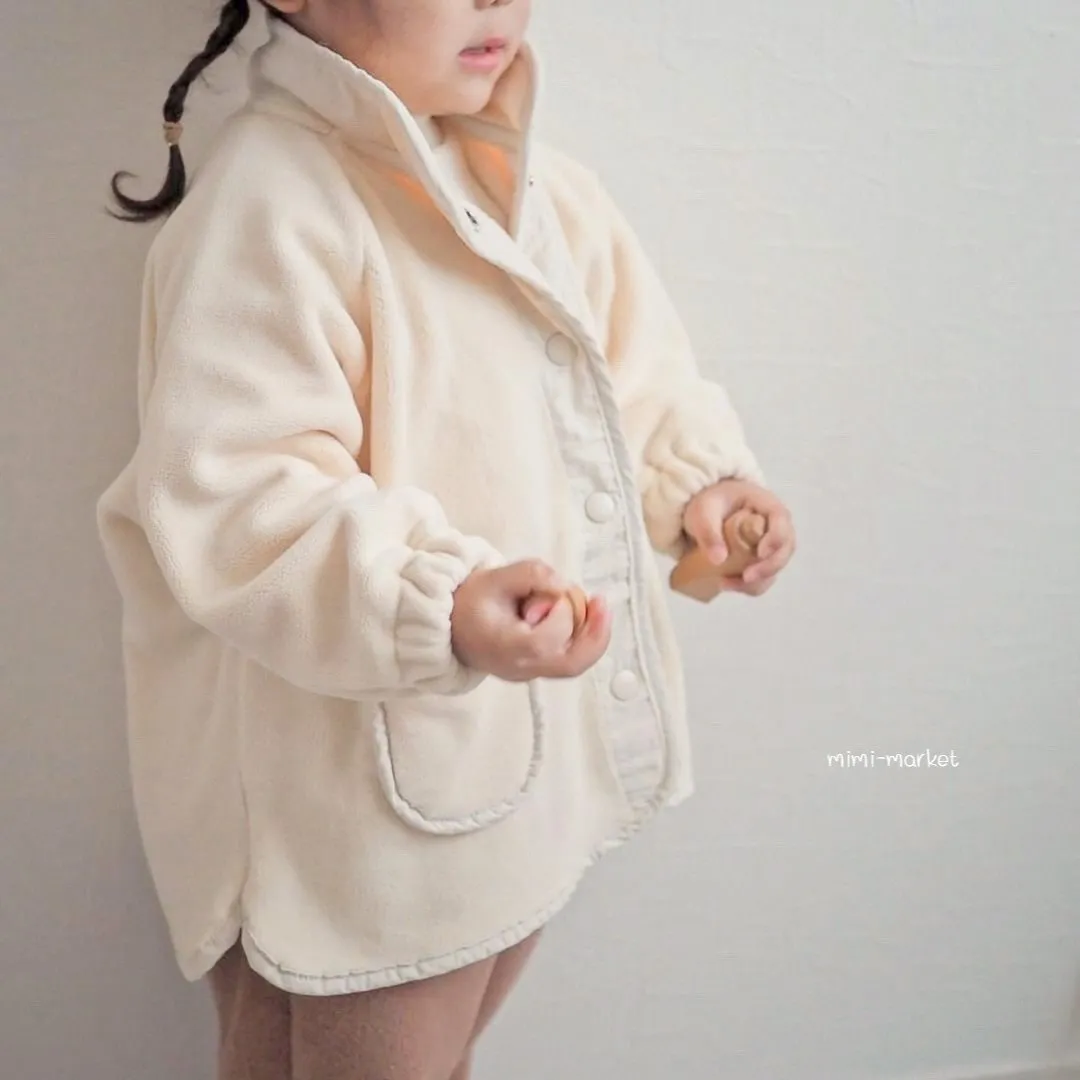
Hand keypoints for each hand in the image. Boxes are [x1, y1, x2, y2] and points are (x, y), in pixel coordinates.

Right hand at [451, 560, 611, 679]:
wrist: (450, 626)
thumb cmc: (470, 602)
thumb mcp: (495, 577)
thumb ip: (532, 575)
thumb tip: (563, 586)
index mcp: (505, 647)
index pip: (545, 640)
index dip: (560, 614)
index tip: (554, 594)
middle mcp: (520, 667)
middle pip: (571, 665)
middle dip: (595, 634)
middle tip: (602, 603)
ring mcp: (529, 673)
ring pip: (573, 664)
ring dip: (591, 635)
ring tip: (596, 606)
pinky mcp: (536, 669)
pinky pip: (567, 659)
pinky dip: (581, 639)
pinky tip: (582, 615)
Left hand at [682, 479, 795, 595]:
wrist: (707, 512)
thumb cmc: (710, 504)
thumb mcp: (703, 512)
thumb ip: (708, 532)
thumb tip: (718, 560)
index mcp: (767, 506)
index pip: (781, 520)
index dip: (776, 538)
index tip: (760, 553)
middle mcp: (775, 526)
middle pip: (785, 548)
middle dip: (768, 567)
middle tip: (746, 578)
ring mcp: (771, 545)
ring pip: (776, 567)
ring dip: (758, 581)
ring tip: (727, 584)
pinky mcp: (762, 561)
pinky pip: (764, 577)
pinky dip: (749, 586)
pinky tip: (726, 585)